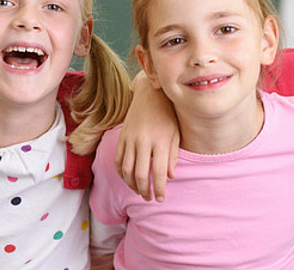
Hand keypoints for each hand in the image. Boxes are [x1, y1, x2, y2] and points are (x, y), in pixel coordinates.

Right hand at [115, 71, 178, 201]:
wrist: (150, 95)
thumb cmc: (167, 115)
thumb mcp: (175, 134)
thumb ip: (172, 156)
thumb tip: (170, 177)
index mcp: (160, 141)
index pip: (159, 172)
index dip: (160, 188)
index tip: (161, 198)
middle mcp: (143, 141)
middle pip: (140, 175)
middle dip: (145, 191)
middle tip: (149, 198)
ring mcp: (130, 139)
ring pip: (126, 170)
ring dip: (132, 185)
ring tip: (140, 191)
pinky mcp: (121, 136)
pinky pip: (118, 160)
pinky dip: (121, 173)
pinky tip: (128, 179)